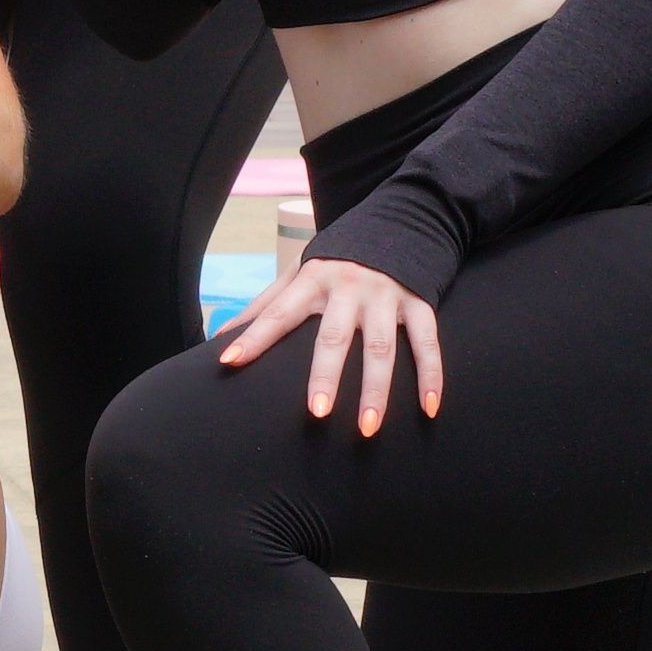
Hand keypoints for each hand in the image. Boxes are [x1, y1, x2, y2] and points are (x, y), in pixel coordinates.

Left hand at [215, 252, 444, 437]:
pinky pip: (427, 343)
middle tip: (316, 413)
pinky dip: (431, 377)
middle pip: (334, 336)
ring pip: (381, 347)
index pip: (278, 313)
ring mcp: (386, 296)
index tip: (230, 362)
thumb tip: (220, 338)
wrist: (399, 223)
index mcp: (313, 280)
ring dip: (376, 389)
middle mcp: (349, 288)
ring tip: (368, 428)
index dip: (254, 336)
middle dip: (324, 374)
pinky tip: (428, 409)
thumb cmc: (337, 259)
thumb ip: (264, 306)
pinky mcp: (419, 303)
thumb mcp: (299, 274)